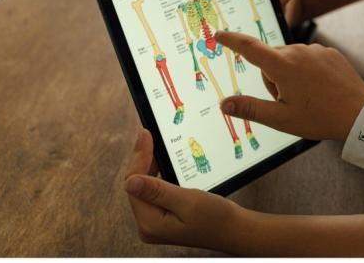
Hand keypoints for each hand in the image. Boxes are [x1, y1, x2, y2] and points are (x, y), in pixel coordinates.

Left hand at [124, 129, 242, 251]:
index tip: (146, 134)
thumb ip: (158, 191)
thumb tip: (130, 181)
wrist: (233, 229)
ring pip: (144, 187)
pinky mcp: (163, 216)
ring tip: (152, 144)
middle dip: (142, 159)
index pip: (134, 184)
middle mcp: (148, 225)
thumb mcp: (187, 201)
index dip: (139, 157)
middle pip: (136, 185)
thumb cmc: (216, 217)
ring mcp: (155, 222)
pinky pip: (154, 192)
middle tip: (147, 135)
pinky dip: (157, 175)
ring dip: (149, 165)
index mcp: (150, 223)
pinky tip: (161, 161)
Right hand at [215, 30, 363, 140]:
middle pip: (270, 60)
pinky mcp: (328, 52)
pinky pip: (307, 59)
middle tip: (288, 101)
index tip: (219, 34)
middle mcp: (297, 51)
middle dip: (271, 78)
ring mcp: (314, 50)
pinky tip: (319, 89)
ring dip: (289, 75)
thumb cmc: (320, 117)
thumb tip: (224, 104)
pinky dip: (306, 72)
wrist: (360, 112)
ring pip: (289, 60)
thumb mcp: (281, 118)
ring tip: (307, 98)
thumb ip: (250, 109)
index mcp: (282, 65)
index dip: (231, 40)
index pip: (249, 47)